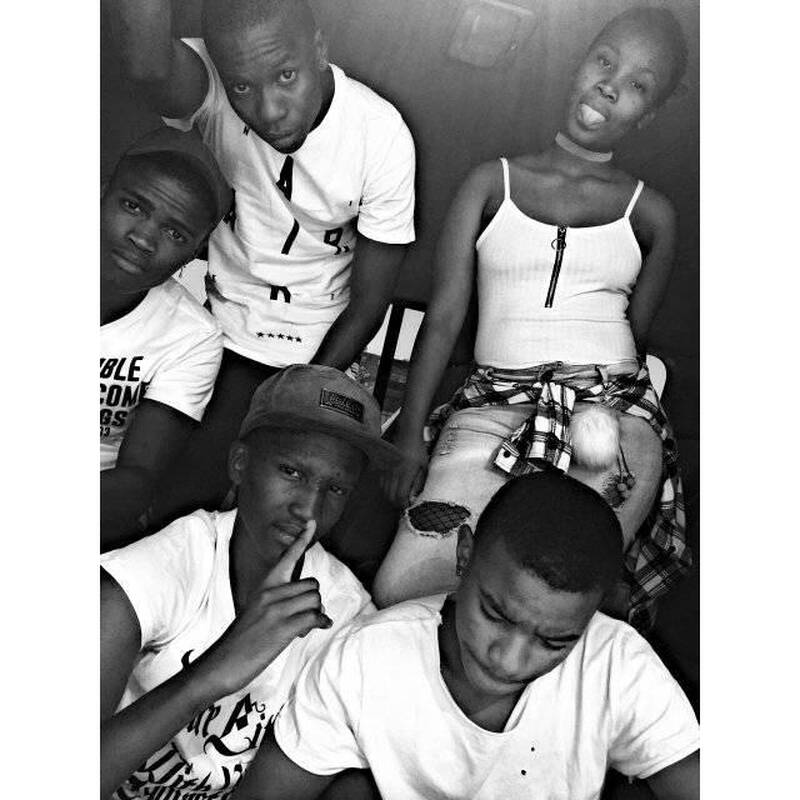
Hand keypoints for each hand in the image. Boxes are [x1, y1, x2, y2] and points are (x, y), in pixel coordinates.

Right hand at [191, 521, 331, 697]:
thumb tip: (305, 603)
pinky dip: (319, 623)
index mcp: (264, 586)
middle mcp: (270, 593)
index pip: (287, 557)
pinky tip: (314, 629)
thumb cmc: (242, 639)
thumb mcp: (257, 610)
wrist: (221, 664)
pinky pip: (313, 617)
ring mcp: (275, 610)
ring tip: (303, 626)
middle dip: (314, 600)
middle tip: (305, 616)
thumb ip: (278, 600)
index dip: (302, 539)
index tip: (312, 522)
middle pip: (311, 584)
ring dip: (316, 614)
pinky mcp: (281, 628)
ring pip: (315, 599)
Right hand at [380, 430, 428, 507]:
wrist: (407, 435)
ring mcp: (387, 469)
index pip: (400, 495)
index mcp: (406, 473)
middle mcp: (394, 472)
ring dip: (391, 496)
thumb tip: (414, 497)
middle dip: (397, 503)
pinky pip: (381, 483)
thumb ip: (419, 483)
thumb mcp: (424, 467)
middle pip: (391, 496)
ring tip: (399, 496)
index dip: (403, 504)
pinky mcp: (382, 466)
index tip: (408, 505)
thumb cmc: (418, 451)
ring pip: (384, 490)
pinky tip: (393, 487)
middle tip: (404, 503)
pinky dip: (386, 488)